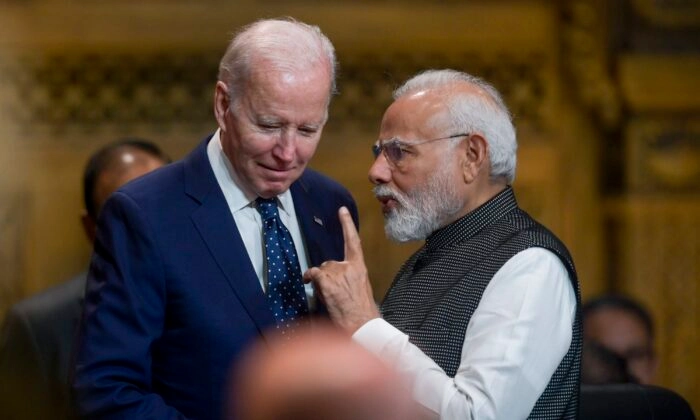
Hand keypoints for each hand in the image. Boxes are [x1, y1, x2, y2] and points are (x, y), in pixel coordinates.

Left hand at [303, 207, 379, 332]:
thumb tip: (333, 278)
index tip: (341, 210)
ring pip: (321, 271)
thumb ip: (348, 277)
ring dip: (320, 282)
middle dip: (327, 276)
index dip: (347, 225)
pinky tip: (313, 286)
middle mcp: (350, 266)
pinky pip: (314, 274)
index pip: (353, 242)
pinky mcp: (328, 280)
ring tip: (330, 297)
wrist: (362, 324)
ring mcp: (339, 272)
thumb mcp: (360, 288)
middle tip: (332, 293)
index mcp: (360, 268)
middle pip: (329, 263)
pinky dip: (310, 279)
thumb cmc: (361, 312)